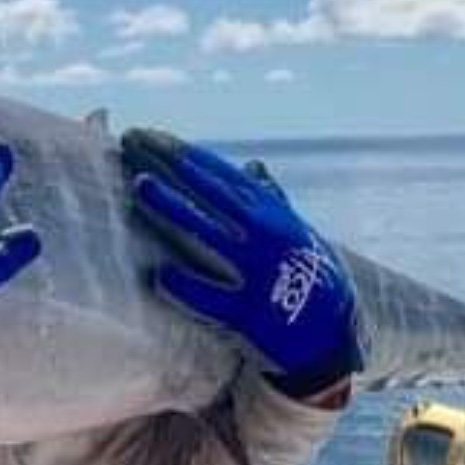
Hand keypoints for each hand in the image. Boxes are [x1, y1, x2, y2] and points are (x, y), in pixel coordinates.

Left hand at [120, 128, 360, 398]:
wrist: (331, 330)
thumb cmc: (310, 274)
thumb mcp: (295, 231)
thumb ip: (270, 198)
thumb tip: (253, 166)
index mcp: (271, 214)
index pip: (221, 174)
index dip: (185, 153)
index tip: (152, 134)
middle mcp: (263, 235)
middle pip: (209, 192)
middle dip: (171, 164)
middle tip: (133, 139)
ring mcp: (255, 272)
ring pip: (208, 233)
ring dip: (174, 207)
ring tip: (140, 184)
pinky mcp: (248, 313)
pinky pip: (213, 298)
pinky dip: (188, 287)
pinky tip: (160, 275)